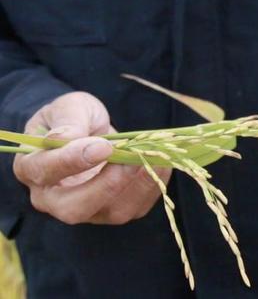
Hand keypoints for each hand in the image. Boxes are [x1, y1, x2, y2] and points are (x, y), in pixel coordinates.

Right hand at [13, 92, 169, 224]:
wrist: (89, 130)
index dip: (74, 160)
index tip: (104, 146)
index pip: (46, 172)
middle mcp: (54, 198)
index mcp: (33, 168)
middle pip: (75, 209)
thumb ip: (68, 121)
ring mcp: (87, 209)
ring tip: (153, 156)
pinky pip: (137, 207)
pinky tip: (162, 162)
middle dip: (107, 185)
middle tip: (130, 158)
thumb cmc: (74, 118)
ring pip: (112, 212)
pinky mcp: (114, 210)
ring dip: (138, 185)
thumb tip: (68, 138)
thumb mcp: (69, 108)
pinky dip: (154, 185)